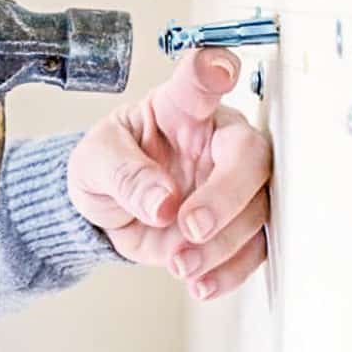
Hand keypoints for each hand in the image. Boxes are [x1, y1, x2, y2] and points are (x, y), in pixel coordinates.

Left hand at [68, 48, 270, 300]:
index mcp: (179, 108)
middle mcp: (216, 139)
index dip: (214, 71)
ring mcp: (231, 182)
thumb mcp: (94, 161)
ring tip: (178, 262)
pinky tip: (199, 282)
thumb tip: (163, 202)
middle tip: (189, 225)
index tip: (219, 69)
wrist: (108, 211)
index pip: (199, 82)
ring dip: (221, 243)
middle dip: (226, 195)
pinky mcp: (235, 225)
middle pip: (251, 156)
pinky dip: (228, 270)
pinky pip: (252, 249)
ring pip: (257, 208)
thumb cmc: (107, 167)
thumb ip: (125, 174)